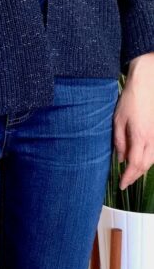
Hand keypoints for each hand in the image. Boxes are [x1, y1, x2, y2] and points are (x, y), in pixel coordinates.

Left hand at [113, 52, 153, 189]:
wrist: (146, 84)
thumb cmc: (130, 101)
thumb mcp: (118, 121)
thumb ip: (120, 141)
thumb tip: (121, 159)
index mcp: (140, 137)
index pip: (135, 165)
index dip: (128, 177)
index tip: (121, 185)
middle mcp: (152, 140)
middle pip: (145, 166)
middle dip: (135, 176)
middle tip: (125, 182)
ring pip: (152, 160)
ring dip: (142, 168)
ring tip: (131, 173)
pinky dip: (148, 159)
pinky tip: (140, 160)